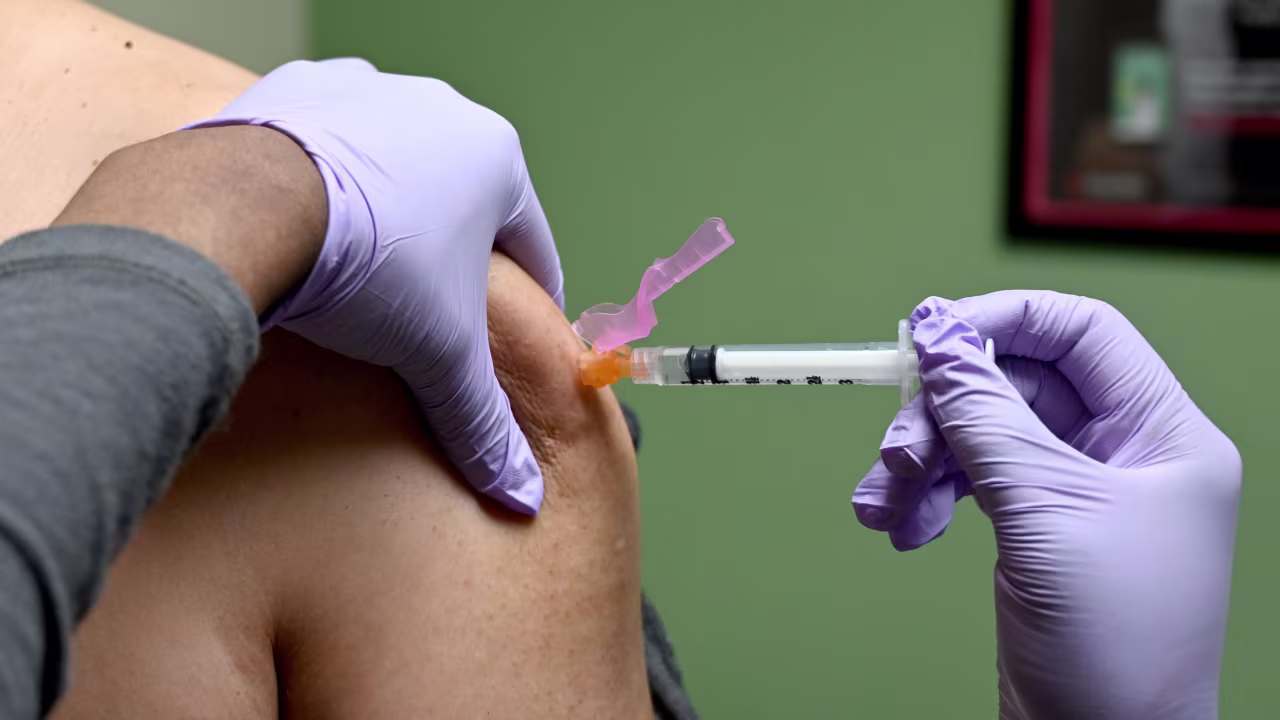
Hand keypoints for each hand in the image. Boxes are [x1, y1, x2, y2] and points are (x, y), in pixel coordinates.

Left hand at [189, 59, 562, 513]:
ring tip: (364, 275)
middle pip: (463, 200)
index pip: (533, 245)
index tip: (518, 339)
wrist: (245, 208)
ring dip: (391, 215)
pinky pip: (325, 147)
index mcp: (494, 157)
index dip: (530, 301)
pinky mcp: (293, 91)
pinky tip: (306, 232)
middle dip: (452, 256)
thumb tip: (523, 493)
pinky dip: (325, 187)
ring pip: (395, 168)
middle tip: (431, 314)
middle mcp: (438, 109)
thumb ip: (483, 421)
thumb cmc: (371, 270)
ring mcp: (363, 91)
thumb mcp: (439, 355)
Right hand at [853, 291, 1239, 717]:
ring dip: (922, 462)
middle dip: (942, 413)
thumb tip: (938, 336)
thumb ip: (985, 416)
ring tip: (881, 502)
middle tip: (894, 451)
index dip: (1002, 320)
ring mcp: (1079, 493)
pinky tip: (901, 527)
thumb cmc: (1113, 645)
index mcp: (1162, 434)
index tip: (929, 334)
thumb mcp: (1043, 512)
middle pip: (1015, 385)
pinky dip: (928, 498)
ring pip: (983, 434)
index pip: (1082, 331)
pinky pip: (973, 482)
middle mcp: (1125, 454)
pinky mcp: (1040, 529)